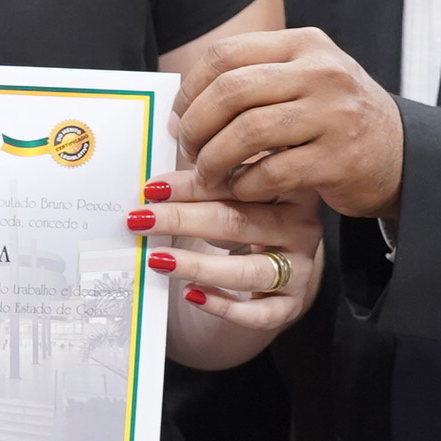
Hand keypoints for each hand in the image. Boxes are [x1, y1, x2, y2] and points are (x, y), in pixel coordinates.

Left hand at [141, 162, 323, 366]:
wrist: (281, 260)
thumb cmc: (247, 213)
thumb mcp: (233, 184)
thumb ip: (208, 163)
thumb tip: (169, 126)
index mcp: (288, 183)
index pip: (238, 182)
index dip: (191, 184)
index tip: (152, 188)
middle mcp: (301, 224)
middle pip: (238, 221)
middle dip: (182, 219)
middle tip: (139, 219)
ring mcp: (300, 267)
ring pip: (247, 270)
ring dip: (197, 264)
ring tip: (156, 258)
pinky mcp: (291, 304)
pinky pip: (259, 313)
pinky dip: (225, 307)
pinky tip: (192, 294)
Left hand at [173, 27, 407, 217]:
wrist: (401, 153)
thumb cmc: (336, 117)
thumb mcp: (305, 77)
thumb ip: (254, 78)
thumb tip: (183, 107)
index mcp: (305, 43)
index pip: (226, 54)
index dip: (191, 87)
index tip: (181, 115)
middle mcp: (322, 72)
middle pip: (231, 90)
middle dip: (197, 124)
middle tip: (188, 147)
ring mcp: (333, 115)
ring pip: (246, 132)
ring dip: (214, 159)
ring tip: (208, 173)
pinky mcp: (338, 159)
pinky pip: (271, 172)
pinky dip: (244, 184)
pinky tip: (240, 189)